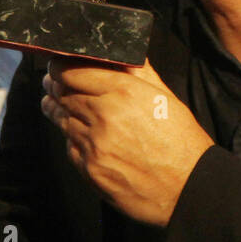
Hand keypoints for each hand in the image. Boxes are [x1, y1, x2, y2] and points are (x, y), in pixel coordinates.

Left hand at [40, 56, 213, 226]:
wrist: (187, 188)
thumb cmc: (181, 142)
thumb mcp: (166, 98)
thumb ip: (139, 72)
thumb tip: (122, 53)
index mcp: (124, 91)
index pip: (71, 71)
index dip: (59, 66)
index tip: (58, 65)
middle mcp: (104, 115)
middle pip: (62, 94)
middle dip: (55, 86)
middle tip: (53, 83)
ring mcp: (94, 144)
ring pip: (61, 119)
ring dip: (57, 110)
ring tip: (55, 104)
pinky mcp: (89, 168)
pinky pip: (69, 146)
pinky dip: (71, 137)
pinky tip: (78, 134)